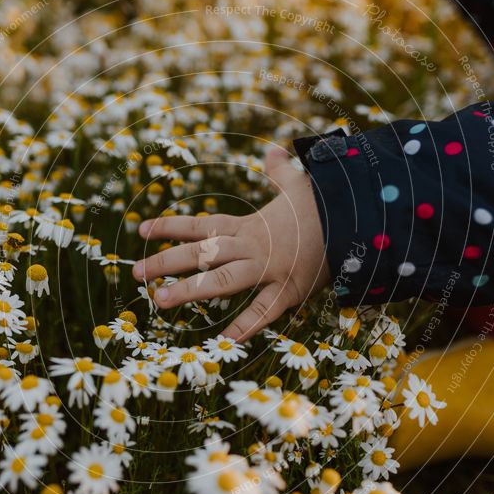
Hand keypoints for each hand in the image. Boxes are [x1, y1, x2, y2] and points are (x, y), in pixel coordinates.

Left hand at [132, 146, 330, 341]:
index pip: (201, 225)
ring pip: (222, 281)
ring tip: (159, 301)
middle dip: (167, 262)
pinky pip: (263, 312)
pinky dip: (245, 327)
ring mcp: (268, 270)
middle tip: (136, 272)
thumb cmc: (323, 207)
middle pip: (202, 254)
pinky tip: (222, 343)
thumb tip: (273, 151)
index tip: (142, 230)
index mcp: (248, 226)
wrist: (356, 223)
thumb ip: (279, 171)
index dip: (171, 226)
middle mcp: (251, 247)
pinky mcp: (288, 291)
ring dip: (189, 291)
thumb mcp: (298, 185)